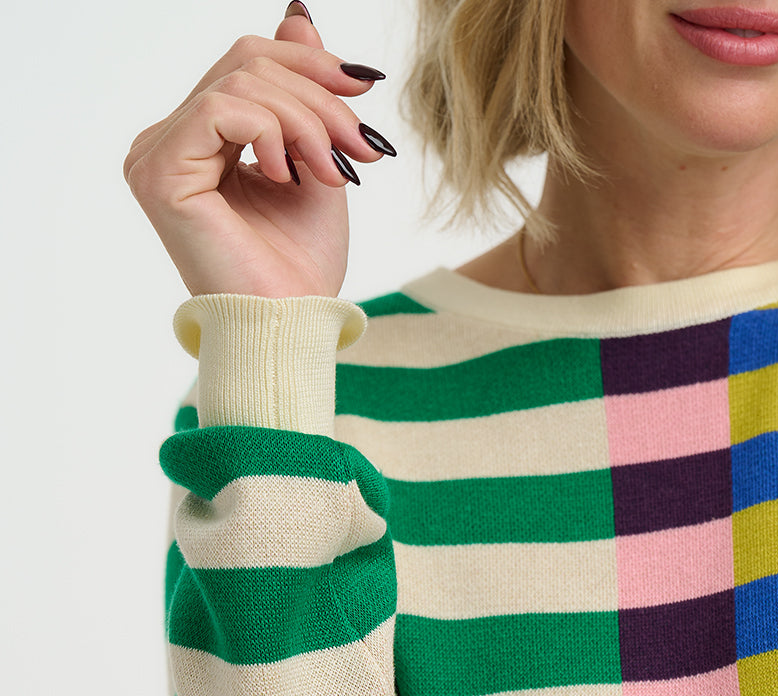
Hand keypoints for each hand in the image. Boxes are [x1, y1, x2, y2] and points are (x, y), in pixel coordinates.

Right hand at [122, 5, 390, 298]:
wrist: (293, 327)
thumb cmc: (301, 267)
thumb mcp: (317, 160)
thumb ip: (303, 93)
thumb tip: (299, 16)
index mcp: (198, 141)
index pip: (247, 63)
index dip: (310, 63)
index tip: (365, 88)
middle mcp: (167, 142)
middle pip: (246, 63)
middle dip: (318, 96)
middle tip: (362, 145)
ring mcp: (156, 155)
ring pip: (240, 81)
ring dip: (306, 120)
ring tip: (334, 170)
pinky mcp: (159, 172)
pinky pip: (220, 109)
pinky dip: (271, 132)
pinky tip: (288, 175)